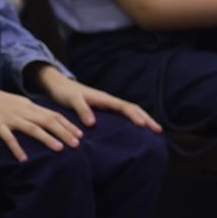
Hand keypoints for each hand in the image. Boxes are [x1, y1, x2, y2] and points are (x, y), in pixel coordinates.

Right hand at [0, 89, 83, 161]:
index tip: (80, 134)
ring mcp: (10, 118)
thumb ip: (32, 112)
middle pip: (47, 121)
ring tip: (59, 149)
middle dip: (63, 132)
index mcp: (29, 106)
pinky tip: (23, 158)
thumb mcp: (18, 103)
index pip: (52, 114)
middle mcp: (22, 111)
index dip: (67, 124)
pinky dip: (16, 147)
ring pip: (32, 128)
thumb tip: (49, 122)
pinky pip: (8, 137)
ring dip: (47, 138)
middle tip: (76, 144)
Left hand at [33, 65, 161, 133]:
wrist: (57, 85)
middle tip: (159, 131)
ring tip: (154, 132)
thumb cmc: (64, 92)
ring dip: (142, 119)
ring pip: (129, 112)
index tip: (145, 126)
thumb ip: (82, 109)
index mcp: (104, 98)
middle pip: (132, 109)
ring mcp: (107, 105)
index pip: (125, 107)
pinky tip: (135, 131)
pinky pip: (121, 115)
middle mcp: (108, 101)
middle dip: (146, 118)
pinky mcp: (103, 110)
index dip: (136, 116)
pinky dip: (131, 121)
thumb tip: (92, 124)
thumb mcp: (71, 100)